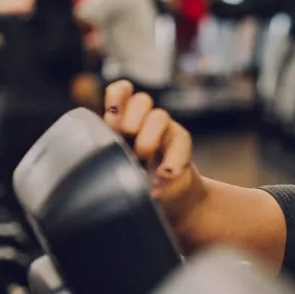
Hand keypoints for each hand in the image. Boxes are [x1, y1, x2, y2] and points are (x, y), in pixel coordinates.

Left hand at [101, 81, 204, 225]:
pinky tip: (166, 173)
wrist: (168, 198)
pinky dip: (174, 157)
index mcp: (120, 125)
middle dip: (133, 120)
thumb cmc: (136, 184)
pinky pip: (182, 139)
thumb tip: (116, 171)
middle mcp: (143, 123)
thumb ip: (116, 166)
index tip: (113, 110)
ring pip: (159, 116)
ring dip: (150, 136)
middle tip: (127, 143)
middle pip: (141, 101)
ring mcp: (164, 131)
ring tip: (144, 159)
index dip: (118, 95)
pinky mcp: (181, 143)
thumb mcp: (119, 174)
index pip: (120, 95)